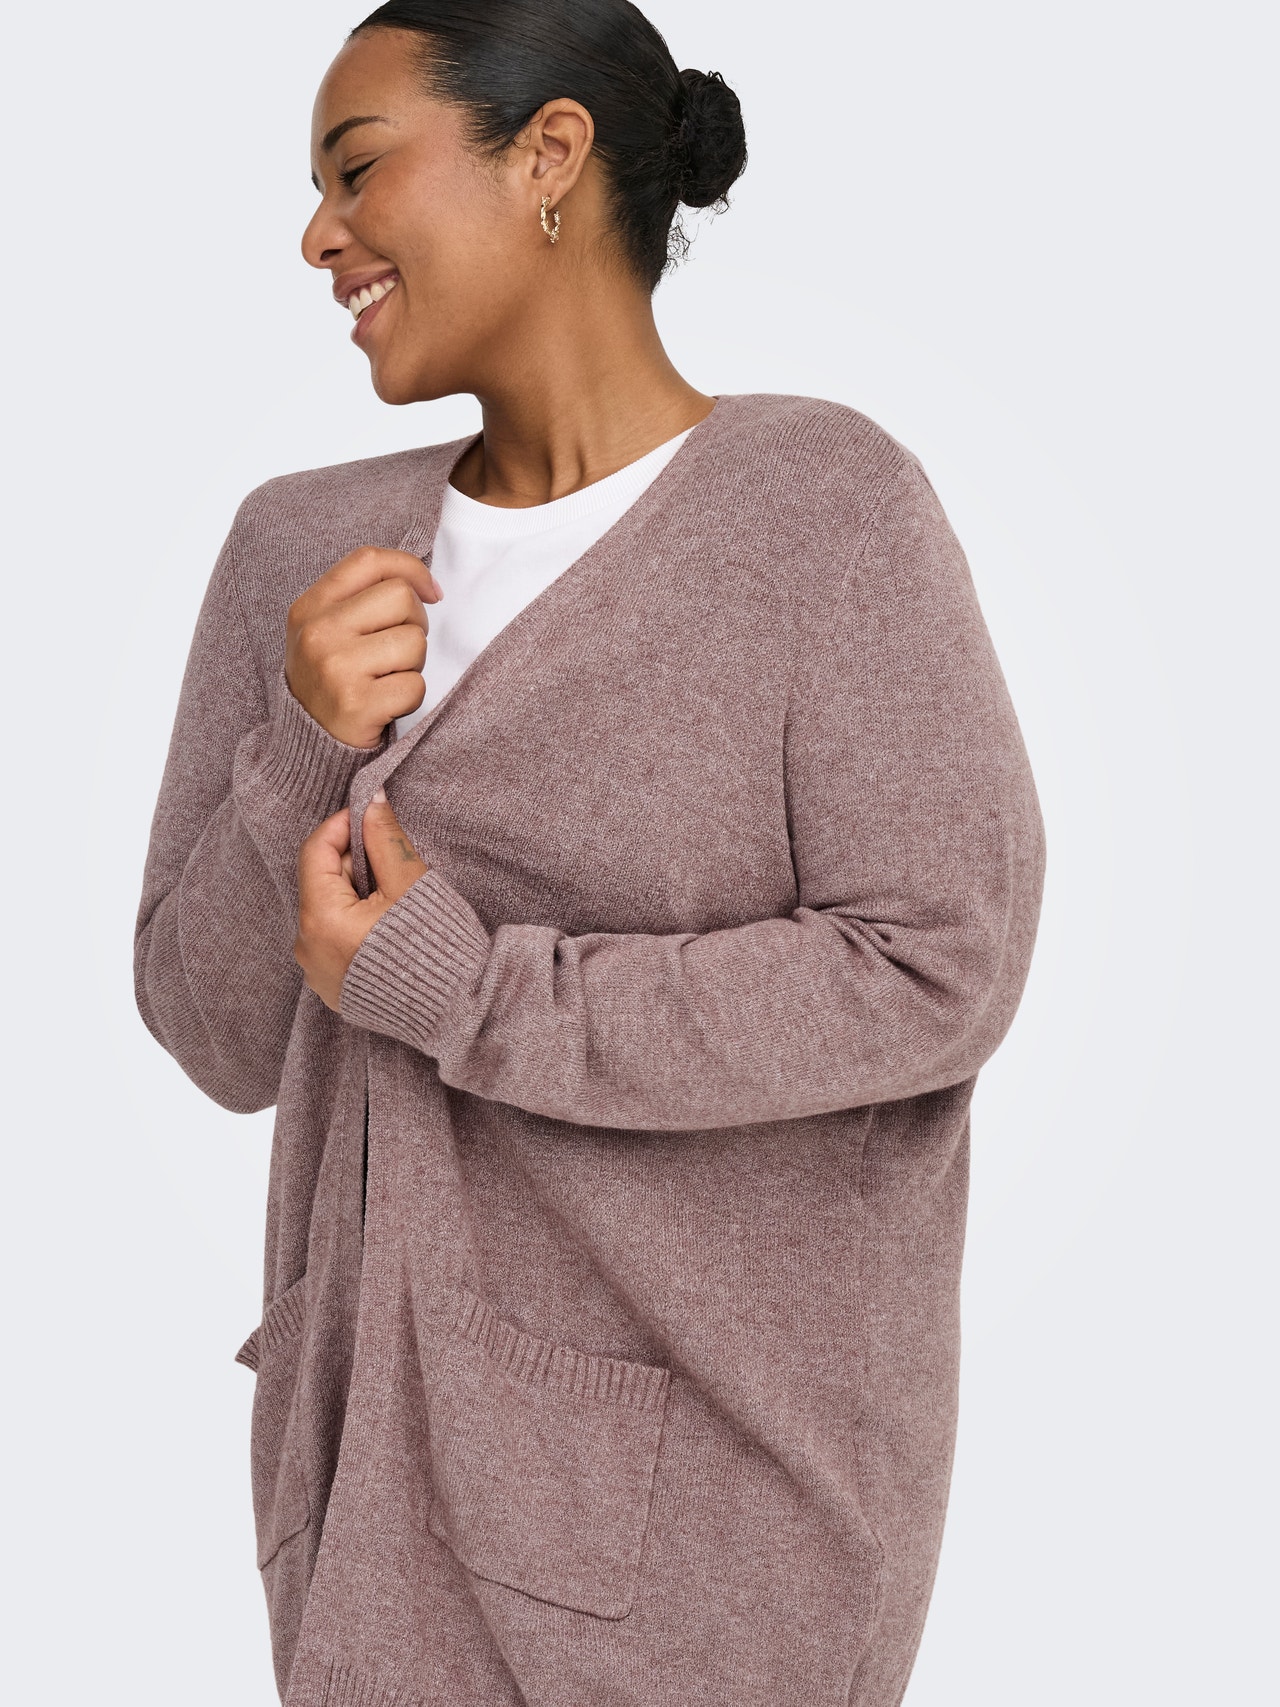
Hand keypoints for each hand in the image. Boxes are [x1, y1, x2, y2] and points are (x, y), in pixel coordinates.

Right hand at [285, 547, 443, 748]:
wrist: (307, 742)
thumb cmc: (330, 679)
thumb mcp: (326, 628)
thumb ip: (364, 598)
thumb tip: (429, 587)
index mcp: (311, 606)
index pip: (369, 560)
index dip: (410, 568)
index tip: (431, 592)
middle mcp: (319, 632)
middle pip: (401, 598)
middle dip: (415, 624)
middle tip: (397, 650)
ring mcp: (336, 668)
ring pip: (414, 642)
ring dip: (413, 664)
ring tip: (387, 678)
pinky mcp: (357, 704)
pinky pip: (416, 686)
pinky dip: (410, 697)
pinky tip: (386, 704)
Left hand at [294, 790, 429, 1010]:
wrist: (456, 1012)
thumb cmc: (436, 949)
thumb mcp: (411, 884)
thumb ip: (385, 837)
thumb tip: (370, 799)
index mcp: (321, 920)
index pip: (315, 851)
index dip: (342, 825)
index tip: (370, 816)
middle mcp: (307, 948)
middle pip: (322, 881)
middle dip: (356, 864)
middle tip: (394, 864)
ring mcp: (316, 972)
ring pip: (328, 909)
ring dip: (357, 893)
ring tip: (396, 901)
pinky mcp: (331, 986)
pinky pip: (333, 939)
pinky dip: (355, 922)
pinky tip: (389, 928)